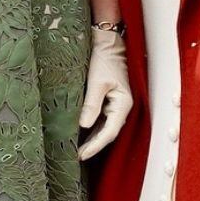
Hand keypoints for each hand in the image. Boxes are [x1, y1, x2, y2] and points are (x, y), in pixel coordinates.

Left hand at [78, 28, 131, 159]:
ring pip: (104, 128)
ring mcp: (116, 105)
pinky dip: (92, 128)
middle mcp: (122, 108)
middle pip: (107, 133)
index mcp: (123, 104)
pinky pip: (101, 120)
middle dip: (93, 146)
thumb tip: (83, 125)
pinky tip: (80, 134)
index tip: (82, 155)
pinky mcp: (108, 101)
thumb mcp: (97, 81)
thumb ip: (91, 104)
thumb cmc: (104, 59)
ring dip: (92, 139)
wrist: (107, 43)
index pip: (109, 132)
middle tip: (76, 156)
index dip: (96, 145)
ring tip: (76, 149)